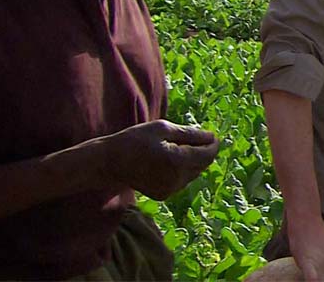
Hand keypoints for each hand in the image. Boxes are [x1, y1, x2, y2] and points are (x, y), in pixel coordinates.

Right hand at [100, 120, 218, 199]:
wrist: (110, 163)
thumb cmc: (135, 140)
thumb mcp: (162, 128)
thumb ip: (190, 134)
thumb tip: (212, 137)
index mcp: (177, 161)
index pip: (208, 154)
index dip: (213, 144)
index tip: (212, 135)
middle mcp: (177, 179)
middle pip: (203, 164)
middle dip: (204, 151)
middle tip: (195, 138)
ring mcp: (170, 189)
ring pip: (194, 173)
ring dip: (193, 160)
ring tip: (177, 147)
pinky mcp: (164, 194)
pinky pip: (183, 181)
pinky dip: (183, 170)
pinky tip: (169, 160)